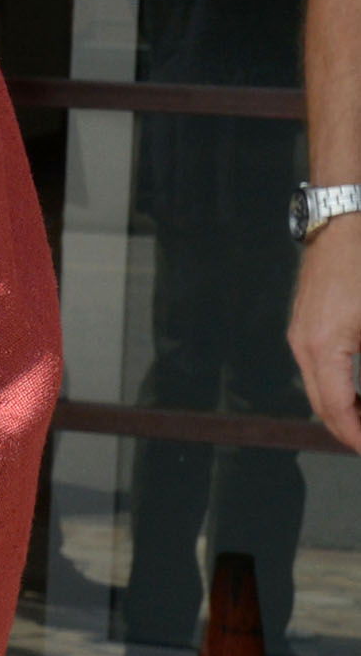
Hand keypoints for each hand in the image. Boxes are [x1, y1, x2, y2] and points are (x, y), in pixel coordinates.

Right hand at [290, 216, 360, 452]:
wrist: (344, 220)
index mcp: (323, 345)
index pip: (336, 408)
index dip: (356, 435)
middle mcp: (303, 342)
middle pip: (320, 404)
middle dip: (348, 429)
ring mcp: (301, 332)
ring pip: (316, 388)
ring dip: (342, 410)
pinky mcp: (306, 323)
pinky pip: (316, 368)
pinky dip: (336, 389)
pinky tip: (357, 393)